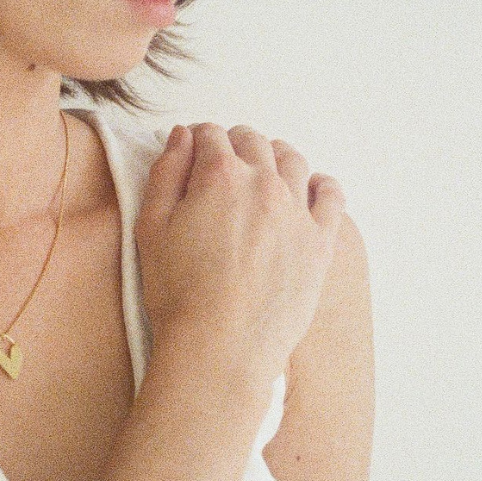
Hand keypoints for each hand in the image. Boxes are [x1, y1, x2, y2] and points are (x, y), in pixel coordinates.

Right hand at [134, 123, 346, 386]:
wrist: (221, 345)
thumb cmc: (179, 292)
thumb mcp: (150, 228)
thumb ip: (165, 174)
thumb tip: (180, 136)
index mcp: (219, 176)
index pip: (210, 135)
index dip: (197, 138)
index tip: (192, 149)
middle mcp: (264, 184)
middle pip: (253, 142)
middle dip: (234, 143)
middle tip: (222, 159)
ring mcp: (297, 212)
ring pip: (292, 161)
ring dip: (274, 155)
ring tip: (263, 167)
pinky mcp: (320, 242)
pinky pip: (331, 196)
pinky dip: (320, 184)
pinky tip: (309, 188)